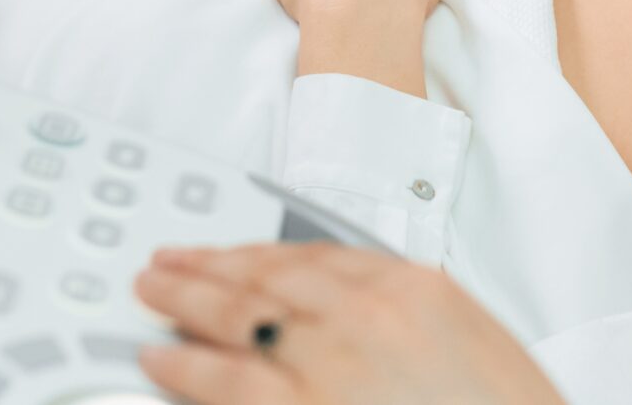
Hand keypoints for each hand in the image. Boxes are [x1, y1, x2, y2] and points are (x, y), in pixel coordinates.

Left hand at [136, 244, 566, 404]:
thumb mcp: (478, 352)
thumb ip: (419, 327)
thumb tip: (365, 329)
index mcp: (418, 288)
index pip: (323, 252)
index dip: (268, 250)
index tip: (240, 251)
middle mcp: (368, 312)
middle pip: (272, 273)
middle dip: (215, 264)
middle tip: (171, 259)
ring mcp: (331, 360)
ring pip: (240, 314)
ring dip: (188, 298)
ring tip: (153, 290)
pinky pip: (225, 380)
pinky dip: (184, 363)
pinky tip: (159, 356)